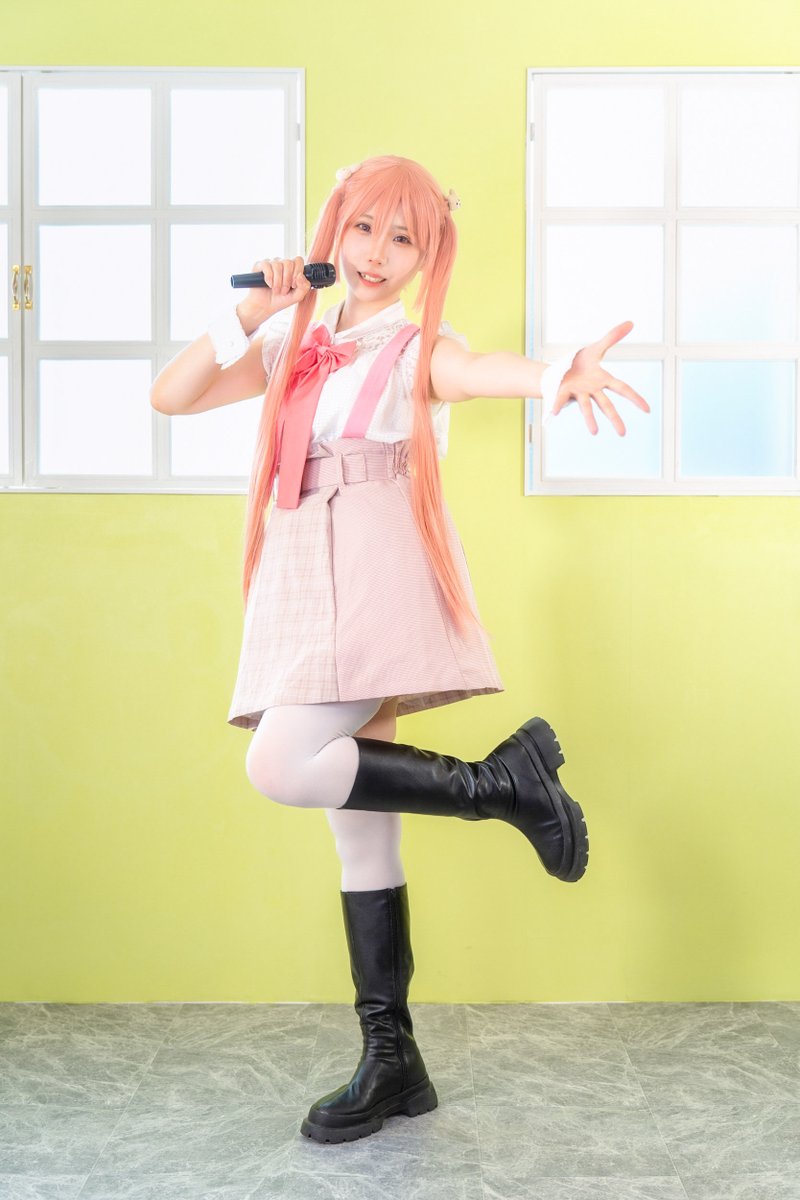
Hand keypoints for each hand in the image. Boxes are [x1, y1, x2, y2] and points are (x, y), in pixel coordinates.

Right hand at [237, 256, 312, 325]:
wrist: (265, 307)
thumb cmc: (281, 300)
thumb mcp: (297, 296)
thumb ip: (304, 287)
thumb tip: (301, 275)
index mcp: (292, 268)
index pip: (298, 260)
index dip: (297, 272)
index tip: (294, 285)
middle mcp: (281, 263)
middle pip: (288, 262)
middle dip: (287, 280)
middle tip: (284, 290)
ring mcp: (270, 263)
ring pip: (278, 265)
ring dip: (278, 282)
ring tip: (276, 291)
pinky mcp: (259, 265)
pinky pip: (267, 266)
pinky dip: (269, 278)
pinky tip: (269, 285)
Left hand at [551, 321, 649, 435]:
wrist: (559, 372)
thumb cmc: (580, 363)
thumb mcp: (596, 348)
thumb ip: (612, 337)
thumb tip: (631, 322)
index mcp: (602, 380)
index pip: (622, 389)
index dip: (635, 398)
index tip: (647, 410)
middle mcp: (592, 390)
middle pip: (606, 405)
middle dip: (615, 418)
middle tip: (623, 433)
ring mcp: (578, 393)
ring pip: (586, 406)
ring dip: (590, 419)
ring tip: (594, 432)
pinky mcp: (563, 393)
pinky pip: (560, 400)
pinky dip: (557, 405)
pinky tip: (554, 412)